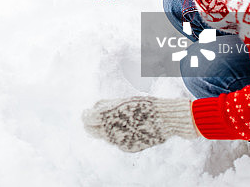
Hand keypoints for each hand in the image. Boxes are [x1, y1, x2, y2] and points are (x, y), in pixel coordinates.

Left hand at [82, 96, 198, 152]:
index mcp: (106, 116)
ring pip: (104, 137)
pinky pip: (117, 142)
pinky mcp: (127, 148)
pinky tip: (128, 128)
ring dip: (105, 130)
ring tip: (117, 121)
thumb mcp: (122, 101)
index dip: (85, 115)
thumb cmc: (143, 106)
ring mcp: (118, 141)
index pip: (87, 118)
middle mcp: (109, 131)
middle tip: (92, 120)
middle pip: (91, 130)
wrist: (163, 119)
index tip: (87, 112)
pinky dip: (118, 136)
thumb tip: (94, 107)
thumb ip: (106, 105)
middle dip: (90, 125)